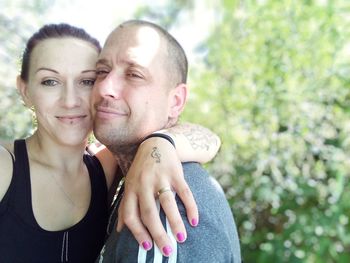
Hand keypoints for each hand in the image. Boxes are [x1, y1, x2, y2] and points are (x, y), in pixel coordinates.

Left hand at [117, 137, 198, 256]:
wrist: (155, 144)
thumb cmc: (141, 170)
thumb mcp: (129, 185)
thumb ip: (125, 206)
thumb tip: (119, 230)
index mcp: (131, 189)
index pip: (131, 215)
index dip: (138, 232)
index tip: (147, 246)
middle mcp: (143, 184)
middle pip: (149, 213)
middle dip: (158, 234)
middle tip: (167, 250)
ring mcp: (160, 178)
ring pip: (167, 203)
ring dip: (175, 222)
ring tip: (182, 238)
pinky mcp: (175, 173)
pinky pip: (184, 192)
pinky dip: (190, 206)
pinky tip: (195, 220)